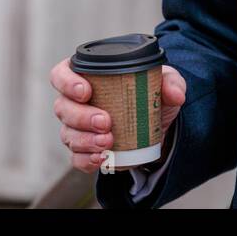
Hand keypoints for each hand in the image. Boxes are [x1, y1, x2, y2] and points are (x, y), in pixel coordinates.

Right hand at [49, 57, 186, 173]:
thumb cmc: (150, 95)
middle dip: (81, 117)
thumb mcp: (164, 83)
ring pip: (68, 135)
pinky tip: (102, 158)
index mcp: (86, 76)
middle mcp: (75, 102)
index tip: (86, 91)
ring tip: (109, 142)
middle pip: (63, 108)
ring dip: (85, 140)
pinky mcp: (85, 151)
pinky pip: (76, 158)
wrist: (157, 127)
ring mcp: (76, 128)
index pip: (61, 74)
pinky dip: (87, 160)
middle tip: (105, 122)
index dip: (67, 82)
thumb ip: (171, 82)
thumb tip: (175, 94)